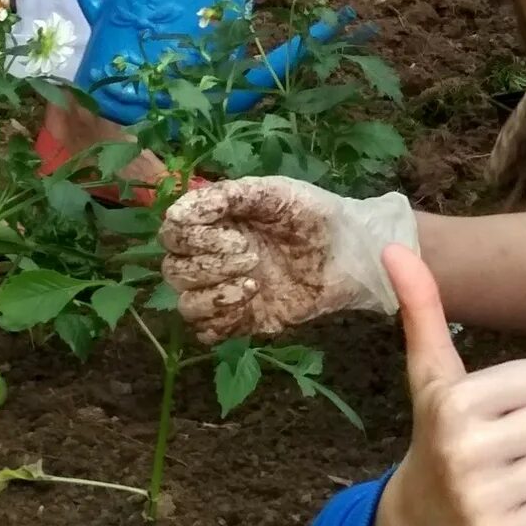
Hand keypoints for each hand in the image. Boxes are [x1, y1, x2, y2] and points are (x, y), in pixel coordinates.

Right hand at [161, 176, 418, 341]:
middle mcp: (214, 257)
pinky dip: (221, 319)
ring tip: (253, 281)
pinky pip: (207, 331)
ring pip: (185, 304)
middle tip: (251, 255)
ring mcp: (226, 291)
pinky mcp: (242, 320)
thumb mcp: (275, 193)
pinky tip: (252, 300)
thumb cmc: (314, 216)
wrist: (353, 253)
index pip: (173, 233)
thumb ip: (229, 196)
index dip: (191, 236)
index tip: (232, 233)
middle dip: (207, 264)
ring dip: (212, 294)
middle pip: (174, 269)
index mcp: (216, 223)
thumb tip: (181, 209)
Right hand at [366, 246, 525, 525]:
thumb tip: (393, 244)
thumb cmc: (437, 434)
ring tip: (509, 476)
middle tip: (507, 445)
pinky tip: (511, 510)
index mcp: (453, 401)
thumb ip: (424, 309)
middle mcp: (463, 449)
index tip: (500, 409)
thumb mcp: (431, 374)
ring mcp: (480, 500)